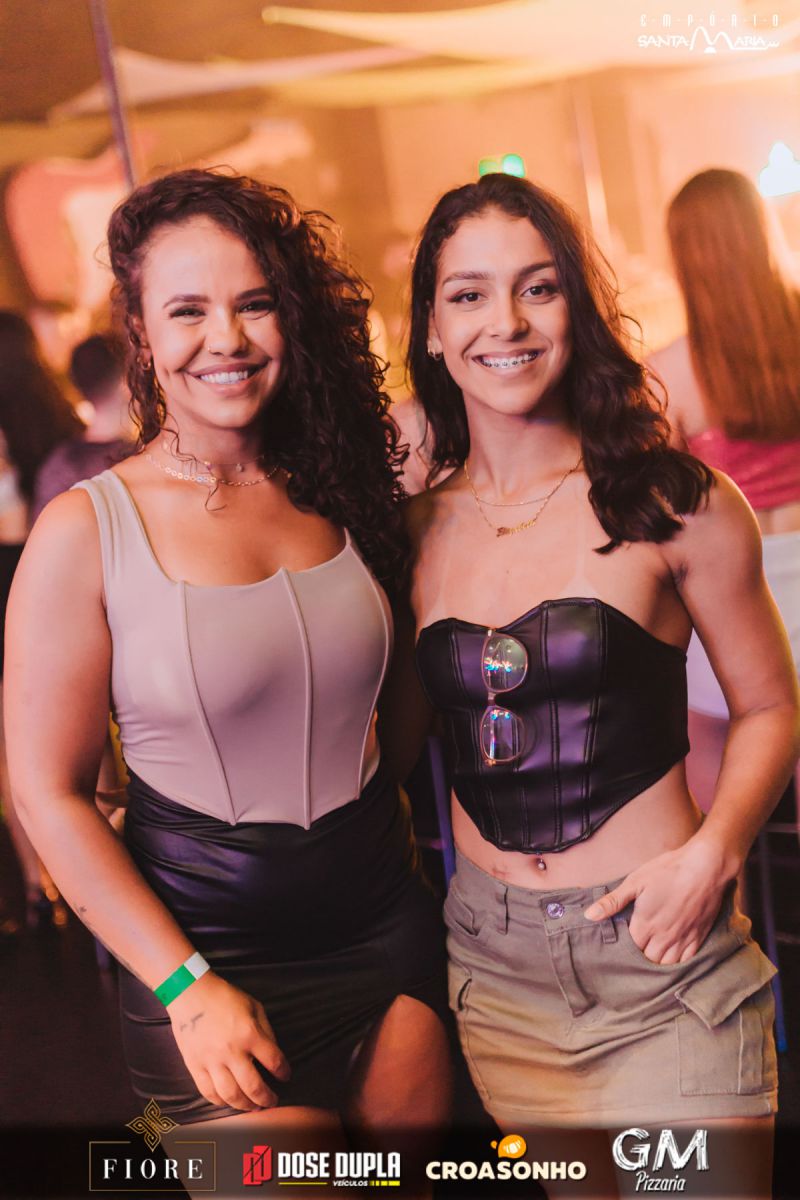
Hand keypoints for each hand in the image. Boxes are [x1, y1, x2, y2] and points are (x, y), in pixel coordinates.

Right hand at [168, 972, 290, 1110]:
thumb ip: (266, 1031)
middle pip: (253, 1086)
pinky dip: (220, 1101)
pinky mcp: (195, 1066)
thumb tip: (273, 1054)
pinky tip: (229, 1101)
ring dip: (245, 1106)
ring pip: (231, 1095)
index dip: (283, 1071)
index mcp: (249, 1033)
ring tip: (253, 1106)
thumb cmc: (224, 997)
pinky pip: (208, 1092)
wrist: (190, 993)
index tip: (285, 1076)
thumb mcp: (254, 1006)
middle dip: (267, 1098)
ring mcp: (211, 1061)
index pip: (274, 1061)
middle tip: (272, 1101)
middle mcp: (231, 1051)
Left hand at [583, 837, 732, 964]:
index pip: (629, 949)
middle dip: (640, 957)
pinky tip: (672, 957)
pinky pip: (686, 961)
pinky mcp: (699, 937)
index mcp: (644, 924)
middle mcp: (663, 937)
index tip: (620, 943)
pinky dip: (678, 963)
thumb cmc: (668, 870)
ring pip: (666, 964)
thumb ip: (612, 902)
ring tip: (652, 954)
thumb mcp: (635, 881)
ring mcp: (683, 939)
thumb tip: (589, 916)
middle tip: (636, 948)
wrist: (705, 867)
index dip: (624, 947)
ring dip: (658, 962)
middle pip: (647, 960)